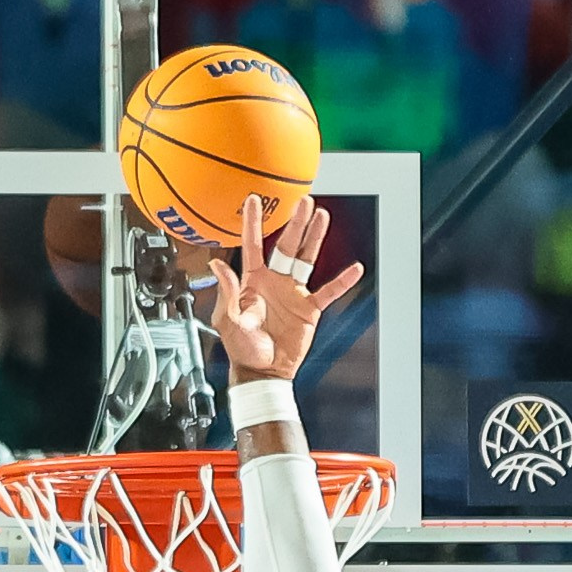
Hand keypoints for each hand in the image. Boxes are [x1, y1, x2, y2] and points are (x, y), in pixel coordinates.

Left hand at [210, 196, 362, 384]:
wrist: (263, 372)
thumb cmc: (241, 348)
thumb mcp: (228, 320)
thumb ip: (227, 291)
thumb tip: (216, 264)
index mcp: (252, 281)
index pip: (253, 245)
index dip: (252, 222)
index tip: (253, 199)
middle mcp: (274, 281)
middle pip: (287, 245)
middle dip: (296, 223)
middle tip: (304, 200)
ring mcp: (293, 293)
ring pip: (306, 259)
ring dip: (315, 238)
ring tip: (322, 215)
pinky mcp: (309, 309)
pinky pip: (328, 292)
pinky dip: (342, 281)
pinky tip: (355, 268)